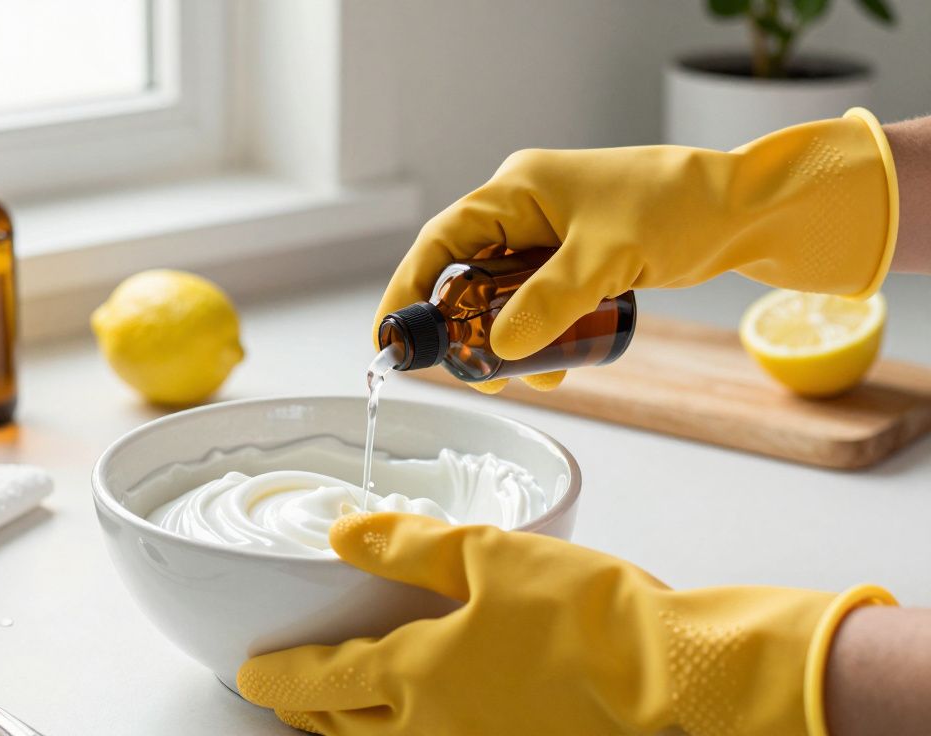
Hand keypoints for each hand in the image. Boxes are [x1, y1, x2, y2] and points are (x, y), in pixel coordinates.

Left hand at [238, 513, 893, 734]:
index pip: (321, 678)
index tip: (249, 673)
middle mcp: (431, 728)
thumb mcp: (486, 556)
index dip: (278, 675)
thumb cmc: (586, 614)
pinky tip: (416, 720)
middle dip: (304, 709)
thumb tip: (347, 536)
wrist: (670, 676)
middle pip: (342, 724)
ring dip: (345, 729)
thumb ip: (406, 547)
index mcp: (415, 674)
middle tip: (282, 694)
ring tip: (331, 713)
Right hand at [375, 108, 897, 391]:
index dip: (409, 288)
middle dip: (459, 326)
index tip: (388, 336)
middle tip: (464, 372)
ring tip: (518, 378)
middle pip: (463, 271)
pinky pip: (533, 300)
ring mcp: (548, 235)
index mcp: (517, 189)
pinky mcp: (572, 259)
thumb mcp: (608, 258)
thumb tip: (502, 350)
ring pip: (497, 293)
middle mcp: (524, 208)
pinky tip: (555, 365)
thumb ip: (551, 302)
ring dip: (501, 338)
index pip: (441, 240)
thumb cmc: (680, 210)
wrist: (748, 210)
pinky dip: (535, 334)